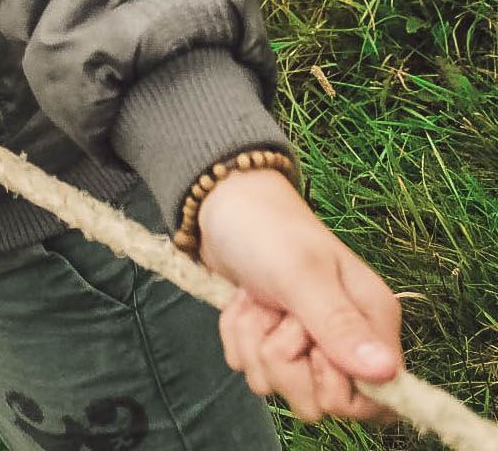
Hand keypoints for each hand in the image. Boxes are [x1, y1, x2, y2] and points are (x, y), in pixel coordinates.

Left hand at [198, 168, 402, 422]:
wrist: (221, 205)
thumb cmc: (267, 229)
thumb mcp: (301, 273)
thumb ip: (338, 324)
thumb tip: (386, 374)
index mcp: (373, 322)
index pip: (378, 402)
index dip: (337, 387)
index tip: (312, 346)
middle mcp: (348, 340)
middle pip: (319, 402)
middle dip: (283, 359)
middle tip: (277, 309)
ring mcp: (308, 343)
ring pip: (279, 386)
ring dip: (254, 341)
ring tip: (258, 299)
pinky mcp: (274, 342)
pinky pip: (252, 370)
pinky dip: (238, 337)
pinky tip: (243, 302)